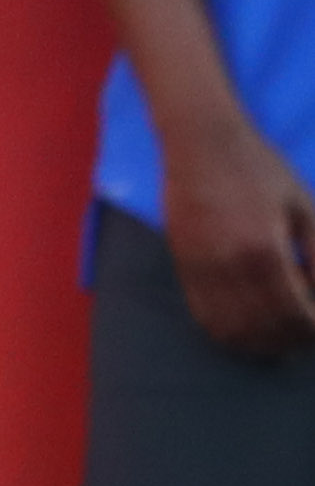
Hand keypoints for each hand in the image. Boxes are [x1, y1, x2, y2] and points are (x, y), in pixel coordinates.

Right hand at [158, 109, 314, 354]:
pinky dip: (226, 331)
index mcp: (266, 250)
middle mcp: (229, 265)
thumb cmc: (260, 169)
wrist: (200, 142)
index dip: (310, 329)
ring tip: (275, 339)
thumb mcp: (304, 206)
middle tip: (302, 335)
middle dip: (288, 340)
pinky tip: (244, 330)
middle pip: (262, 326)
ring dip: (256, 342)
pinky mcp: (183, 263)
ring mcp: (201, 266)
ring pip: (230, 327)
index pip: (293, 312)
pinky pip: (203, 313)